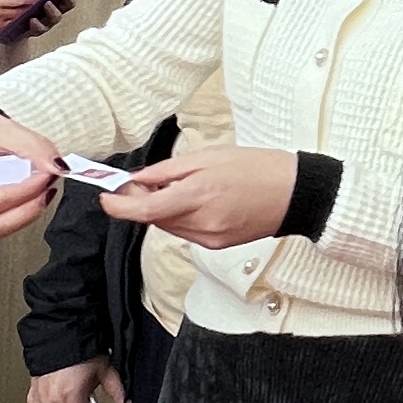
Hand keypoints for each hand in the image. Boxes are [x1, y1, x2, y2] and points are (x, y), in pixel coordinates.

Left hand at [105, 146, 301, 247]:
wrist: (295, 194)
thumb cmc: (258, 168)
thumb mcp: (209, 156)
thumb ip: (169, 170)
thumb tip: (138, 180)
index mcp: (198, 195)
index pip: (144, 211)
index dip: (119, 207)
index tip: (107, 198)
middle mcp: (201, 223)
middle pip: (153, 219)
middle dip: (141, 202)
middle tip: (142, 182)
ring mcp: (209, 238)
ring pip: (168, 226)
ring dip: (162, 209)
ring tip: (178, 187)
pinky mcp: (217, 246)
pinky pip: (186, 232)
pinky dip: (181, 217)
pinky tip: (197, 201)